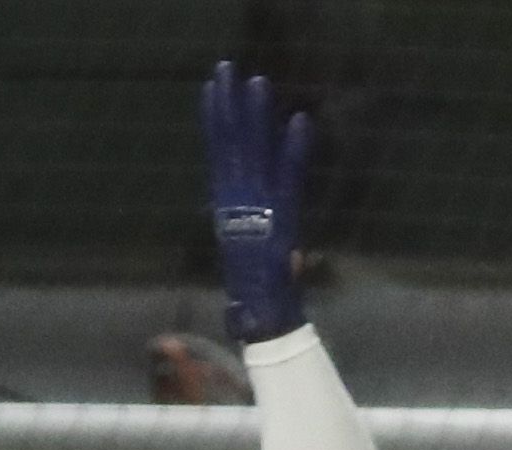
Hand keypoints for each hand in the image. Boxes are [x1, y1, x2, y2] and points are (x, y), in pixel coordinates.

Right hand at [201, 64, 314, 346]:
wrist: (263, 319)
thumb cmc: (256, 295)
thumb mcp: (246, 251)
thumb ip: (248, 225)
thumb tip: (248, 210)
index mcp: (227, 207)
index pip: (218, 153)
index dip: (215, 120)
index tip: (211, 89)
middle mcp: (237, 201)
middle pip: (231, 143)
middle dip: (228, 105)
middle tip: (226, 68)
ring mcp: (256, 207)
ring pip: (252, 152)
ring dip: (255, 117)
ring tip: (257, 82)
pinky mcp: (279, 218)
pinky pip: (288, 178)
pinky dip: (294, 151)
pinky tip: (300, 122)